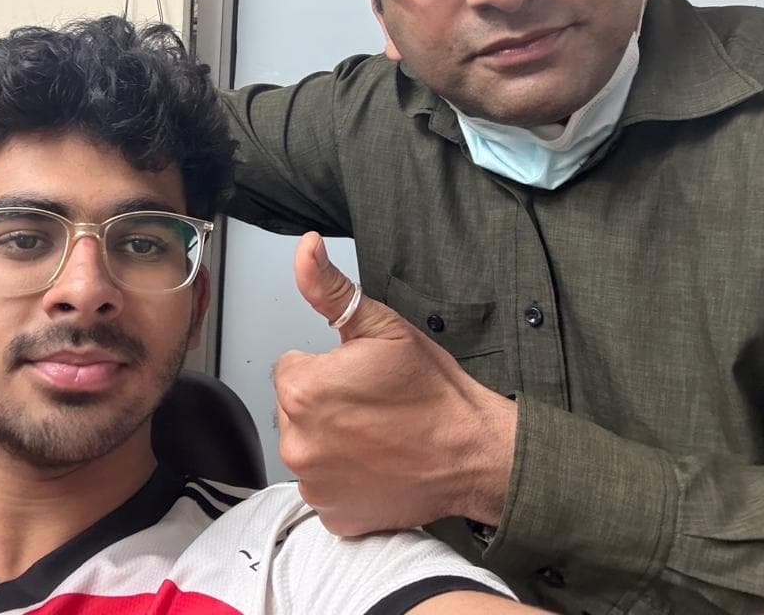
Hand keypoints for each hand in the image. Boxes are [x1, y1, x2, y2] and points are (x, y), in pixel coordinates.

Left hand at [273, 233, 517, 535]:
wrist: (473, 453)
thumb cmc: (432, 391)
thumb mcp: (382, 326)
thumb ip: (329, 289)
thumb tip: (305, 248)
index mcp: (301, 390)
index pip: (290, 368)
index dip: (327, 368)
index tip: (360, 377)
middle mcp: (296, 441)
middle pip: (294, 408)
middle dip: (324, 403)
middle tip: (372, 405)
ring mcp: (313, 483)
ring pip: (308, 447)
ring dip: (331, 441)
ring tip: (376, 435)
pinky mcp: (333, 514)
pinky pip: (324, 486)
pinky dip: (344, 477)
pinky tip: (375, 464)